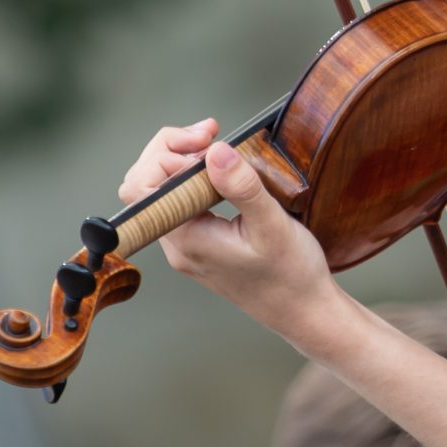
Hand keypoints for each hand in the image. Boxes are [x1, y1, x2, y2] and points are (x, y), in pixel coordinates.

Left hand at [121, 119, 339, 345]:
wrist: (304, 311)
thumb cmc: (291, 274)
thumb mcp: (273, 225)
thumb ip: (241, 187)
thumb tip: (215, 152)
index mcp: (187, 240)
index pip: (142, 186)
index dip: (165, 153)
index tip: (206, 141)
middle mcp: (178, 245)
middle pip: (145, 185)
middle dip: (172, 149)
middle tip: (210, 134)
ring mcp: (187, 246)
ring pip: (161, 193)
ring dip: (183, 162)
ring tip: (217, 148)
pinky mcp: (200, 244)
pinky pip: (181, 204)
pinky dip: (195, 179)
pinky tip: (222, 172)